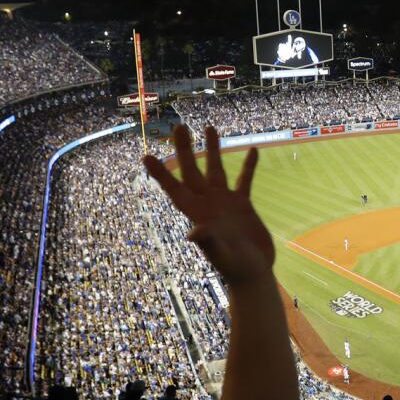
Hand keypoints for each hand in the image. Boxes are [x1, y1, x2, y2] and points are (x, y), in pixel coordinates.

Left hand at [144, 125, 274, 284]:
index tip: (146, 156)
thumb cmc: (235, 267)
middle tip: (179, 126)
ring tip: (209, 127)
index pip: (174, 189)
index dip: (160, 174)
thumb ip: (209, 242)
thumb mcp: (221, 254)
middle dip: (185, 149)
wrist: (253, 273)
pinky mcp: (243, 205)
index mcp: (197, 213)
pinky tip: (252, 150)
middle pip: (193, 170)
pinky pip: (244, 180)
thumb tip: (195, 232)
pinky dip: (248, 166)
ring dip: (213, 149)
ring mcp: (225, 202)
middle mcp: (208, 203)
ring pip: (216, 169)